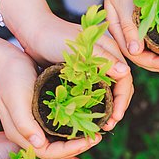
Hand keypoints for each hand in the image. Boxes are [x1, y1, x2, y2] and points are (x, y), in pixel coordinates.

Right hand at [0, 47, 106, 158]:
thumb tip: (38, 144)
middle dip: (78, 147)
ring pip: (59, 142)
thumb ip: (24, 123)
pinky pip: (60, 129)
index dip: (71, 151)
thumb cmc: (10, 77)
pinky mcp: (41, 117)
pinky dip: (74, 129)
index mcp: (20, 135)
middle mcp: (28, 135)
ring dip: (78, 141)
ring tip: (96, 132)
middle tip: (98, 137)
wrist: (4, 61)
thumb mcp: (16, 98)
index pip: (48, 153)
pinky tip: (87, 122)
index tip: (90, 140)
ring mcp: (35, 126)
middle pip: (56, 151)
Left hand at [16, 11, 133, 131]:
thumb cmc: (54, 36)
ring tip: (103, 125)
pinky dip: (97, 104)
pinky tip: (91, 115)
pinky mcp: (85, 73)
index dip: (122, 100)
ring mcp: (96, 67)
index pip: (125, 79)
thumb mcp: (80, 47)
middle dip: (118, 107)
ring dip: (109, 108)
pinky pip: (97, 91)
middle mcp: (107, 59)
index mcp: (111, 51)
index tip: (115, 117)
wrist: (33, 32)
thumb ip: (103, 58)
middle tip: (109, 126)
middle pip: (121, 87)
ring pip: (110, 91)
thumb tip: (125, 72)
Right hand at [97, 0, 158, 76]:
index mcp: (119, 30)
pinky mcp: (148, 17)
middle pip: (145, 56)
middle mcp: (128, 31)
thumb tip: (135, 52)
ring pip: (153, 49)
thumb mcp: (124, 2)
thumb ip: (129, 27)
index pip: (136, 55)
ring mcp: (138, 25)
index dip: (154, 64)